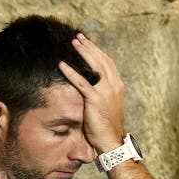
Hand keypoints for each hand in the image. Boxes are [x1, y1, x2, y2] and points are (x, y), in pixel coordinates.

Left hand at [58, 33, 124, 151]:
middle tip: (78, 37)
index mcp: (117, 86)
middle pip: (101, 60)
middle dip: (89, 47)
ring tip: (72, 43)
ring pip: (94, 66)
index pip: (108, 63)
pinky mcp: (95, 100)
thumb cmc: (107, 126)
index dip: (97, 51)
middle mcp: (114, 86)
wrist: (112, 140)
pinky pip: (81, 82)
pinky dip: (71, 72)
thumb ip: (101, 93)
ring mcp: (106, 92)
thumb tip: (91, 86)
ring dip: (83, 53)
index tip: (87, 43)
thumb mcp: (107, 105)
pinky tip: (61, 65)